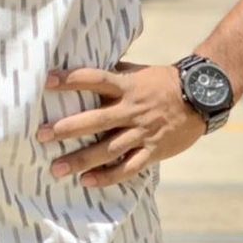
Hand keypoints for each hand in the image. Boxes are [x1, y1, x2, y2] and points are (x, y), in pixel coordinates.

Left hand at [36, 62, 205, 186]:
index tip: (46, 81)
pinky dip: (108, 177)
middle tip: (40, 135)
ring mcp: (143, 132)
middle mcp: (132, 109)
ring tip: (56, 168)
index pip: (93, 79)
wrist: (202, 97)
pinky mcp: (154, 151)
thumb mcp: (136, 70)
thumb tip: (82, 61)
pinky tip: (87, 181)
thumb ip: (111, 71)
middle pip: (95, 120)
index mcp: (126, 86)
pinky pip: (129, 167)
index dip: (70, 79)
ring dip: (81, 160)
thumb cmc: (161, 81)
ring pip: (108, 149)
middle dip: (66, 129)